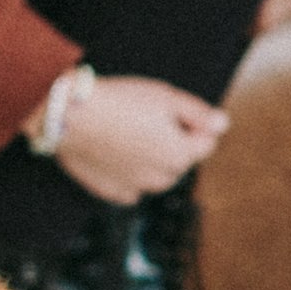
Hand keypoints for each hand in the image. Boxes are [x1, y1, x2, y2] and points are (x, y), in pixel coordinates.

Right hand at [50, 74, 227, 206]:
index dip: (193, 123)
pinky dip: (128, 172)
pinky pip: (131, 186)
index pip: (207, 143)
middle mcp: (163, 179)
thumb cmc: (118, 102)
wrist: (68, 116)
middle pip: (181, 160)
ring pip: (157, 175)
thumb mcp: (166, 97)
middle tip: (144, 117)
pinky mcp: (113, 193)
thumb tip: (222, 125)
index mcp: (181, 156)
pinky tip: (114, 151)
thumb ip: (199, 114)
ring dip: (152, 159)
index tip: (168, 109)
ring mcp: (137, 188)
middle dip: (173, 142)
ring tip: (127, 133)